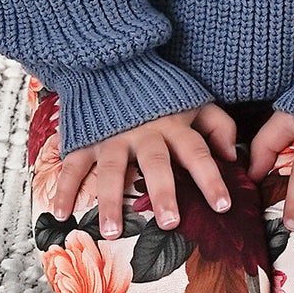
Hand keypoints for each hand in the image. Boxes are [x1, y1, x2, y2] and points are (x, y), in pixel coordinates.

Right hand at [49, 103, 236, 238]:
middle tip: (170, 222)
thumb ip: (218, 125)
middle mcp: (144, 131)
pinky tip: (61, 213)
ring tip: (113, 231)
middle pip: (155, 163)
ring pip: (111, 169)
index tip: (223, 206)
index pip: (197, 152)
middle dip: (163, 192)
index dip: (211, 178)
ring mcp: (111, 135)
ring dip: (110, 200)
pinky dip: (64, 188)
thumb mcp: (194, 99)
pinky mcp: (85, 137)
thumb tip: (232, 157)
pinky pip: (73, 164)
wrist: (114, 61)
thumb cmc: (159, 91)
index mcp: (173, 123)